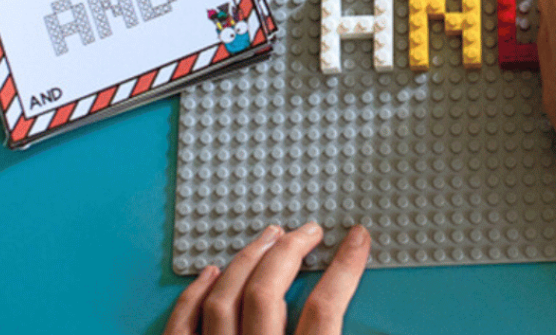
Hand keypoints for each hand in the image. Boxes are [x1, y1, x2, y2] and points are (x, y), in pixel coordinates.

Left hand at [164, 223, 369, 334]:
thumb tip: (375, 326)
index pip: (325, 309)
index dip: (345, 268)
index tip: (357, 238)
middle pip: (267, 292)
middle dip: (289, 252)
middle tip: (308, 231)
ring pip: (222, 300)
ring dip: (245, 261)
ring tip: (267, 238)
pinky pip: (181, 327)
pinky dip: (193, 296)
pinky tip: (210, 274)